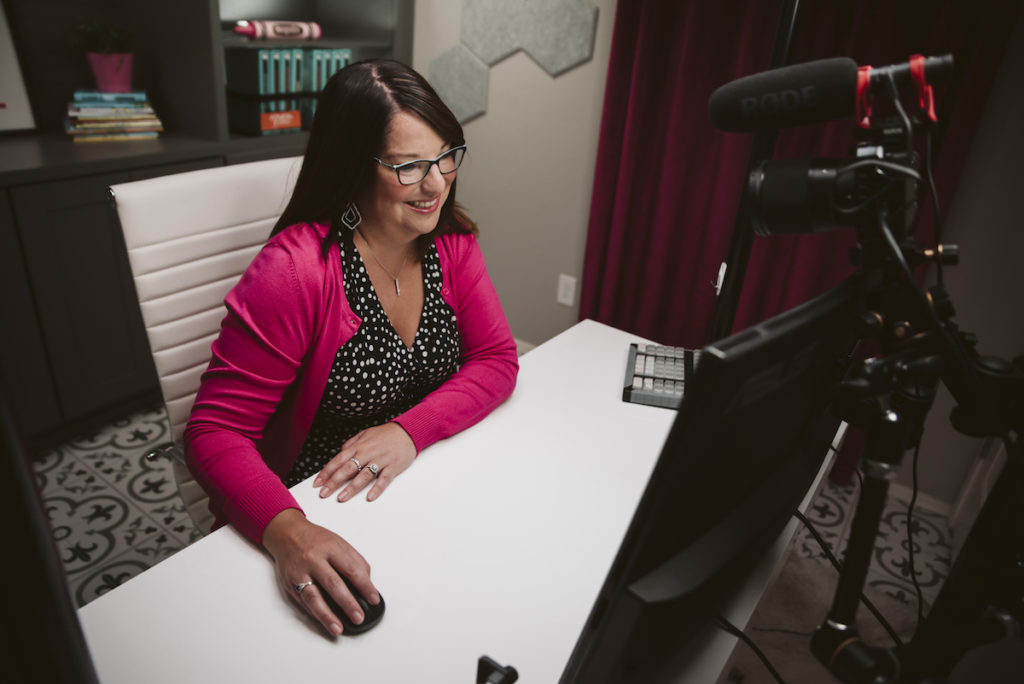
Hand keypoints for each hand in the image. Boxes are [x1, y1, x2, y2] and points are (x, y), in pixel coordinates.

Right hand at [262, 509, 379, 636]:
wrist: (287, 534)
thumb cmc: (316, 540)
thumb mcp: (338, 542)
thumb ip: (354, 561)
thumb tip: (367, 584)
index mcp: (330, 547)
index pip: (352, 569)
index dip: (365, 586)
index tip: (373, 599)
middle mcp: (313, 559)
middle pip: (333, 584)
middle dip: (348, 603)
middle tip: (359, 617)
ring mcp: (300, 572)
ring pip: (314, 597)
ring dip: (327, 615)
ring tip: (338, 628)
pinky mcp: (290, 584)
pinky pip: (304, 601)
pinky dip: (316, 614)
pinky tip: (325, 622)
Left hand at [313, 422, 415, 502]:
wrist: (408, 431)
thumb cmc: (386, 434)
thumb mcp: (365, 433)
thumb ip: (352, 443)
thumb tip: (340, 452)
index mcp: (359, 446)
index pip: (338, 460)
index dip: (326, 472)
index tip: (317, 483)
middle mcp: (367, 453)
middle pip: (347, 469)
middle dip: (333, 482)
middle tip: (323, 493)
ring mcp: (380, 460)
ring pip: (363, 475)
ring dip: (351, 487)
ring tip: (341, 498)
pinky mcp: (393, 466)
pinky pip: (383, 479)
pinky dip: (376, 488)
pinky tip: (369, 497)